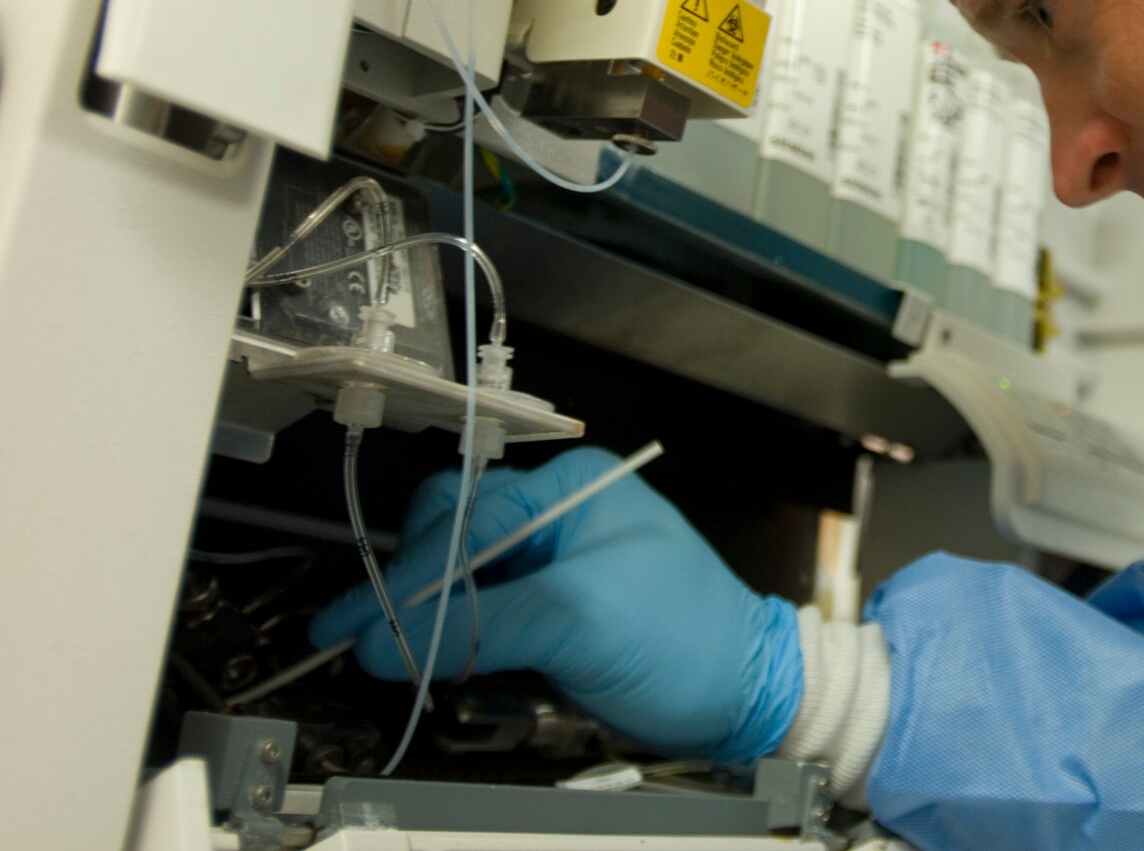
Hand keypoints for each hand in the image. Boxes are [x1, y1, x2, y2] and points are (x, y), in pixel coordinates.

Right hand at [310, 447, 801, 762]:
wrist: (748, 693)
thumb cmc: (692, 638)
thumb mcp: (579, 620)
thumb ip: (477, 626)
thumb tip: (386, 638)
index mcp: (570, 490)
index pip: (459, 517)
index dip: (404, 575)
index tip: (356, 626)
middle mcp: (559, 517)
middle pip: (450, 541)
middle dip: (409, 591)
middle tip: (365, 641)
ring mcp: (558, 566)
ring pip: (462, 584)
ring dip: (429, 621)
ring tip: (396, 659)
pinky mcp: (558, 614)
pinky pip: (485, 619)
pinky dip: (456, 643)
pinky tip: (438, 666)